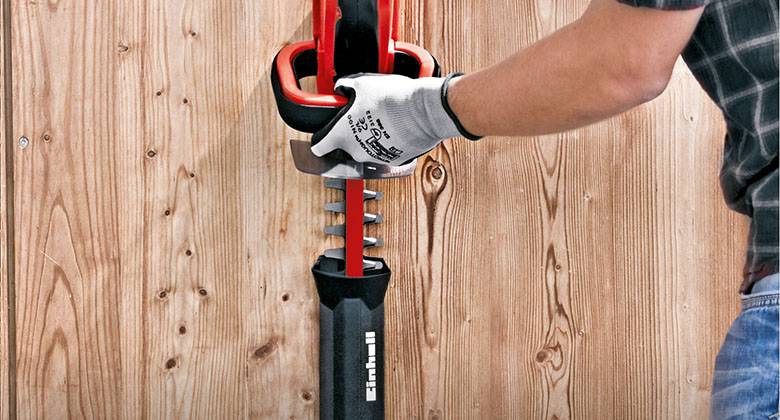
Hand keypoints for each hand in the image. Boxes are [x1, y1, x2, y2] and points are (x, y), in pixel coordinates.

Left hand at [311, 73, 479, 165]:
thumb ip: (346, 86)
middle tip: (360, 118)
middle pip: (345, 147)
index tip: (321, 138)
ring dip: (370, 138)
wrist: (424, 111)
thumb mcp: (363, 83)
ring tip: (382, 119)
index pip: (318, 148)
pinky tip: (396, 127)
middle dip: (350, 135)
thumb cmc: (392, 98)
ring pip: (366, 150)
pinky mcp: (394, 160)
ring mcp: (375, 158)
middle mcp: (356, 152)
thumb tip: (341, 87)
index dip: (318, 141)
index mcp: (342, 135)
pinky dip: (388, 142)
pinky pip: (386, 151)